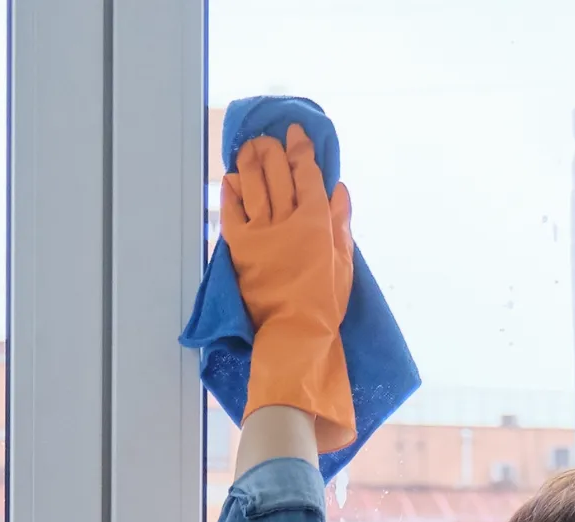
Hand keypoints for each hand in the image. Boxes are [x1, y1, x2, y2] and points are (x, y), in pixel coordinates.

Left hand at [220, 125, 355, 453]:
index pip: (307, 174)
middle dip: (272, 151)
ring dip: (250, 163)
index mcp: (316, 221)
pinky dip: (231, 195)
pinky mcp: (241, 250)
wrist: (294, 336)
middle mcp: (287, 220)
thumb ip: (341, 223)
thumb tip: (339, 188)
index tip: (295, 133)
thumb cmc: (324, 304)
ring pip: (254, 186)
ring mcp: (261, 233)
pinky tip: (230, 181)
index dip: (300, 149)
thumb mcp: (343, 263)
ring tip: (248, 149)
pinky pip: (232, 214)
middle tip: (268, 139)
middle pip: (277, 173)